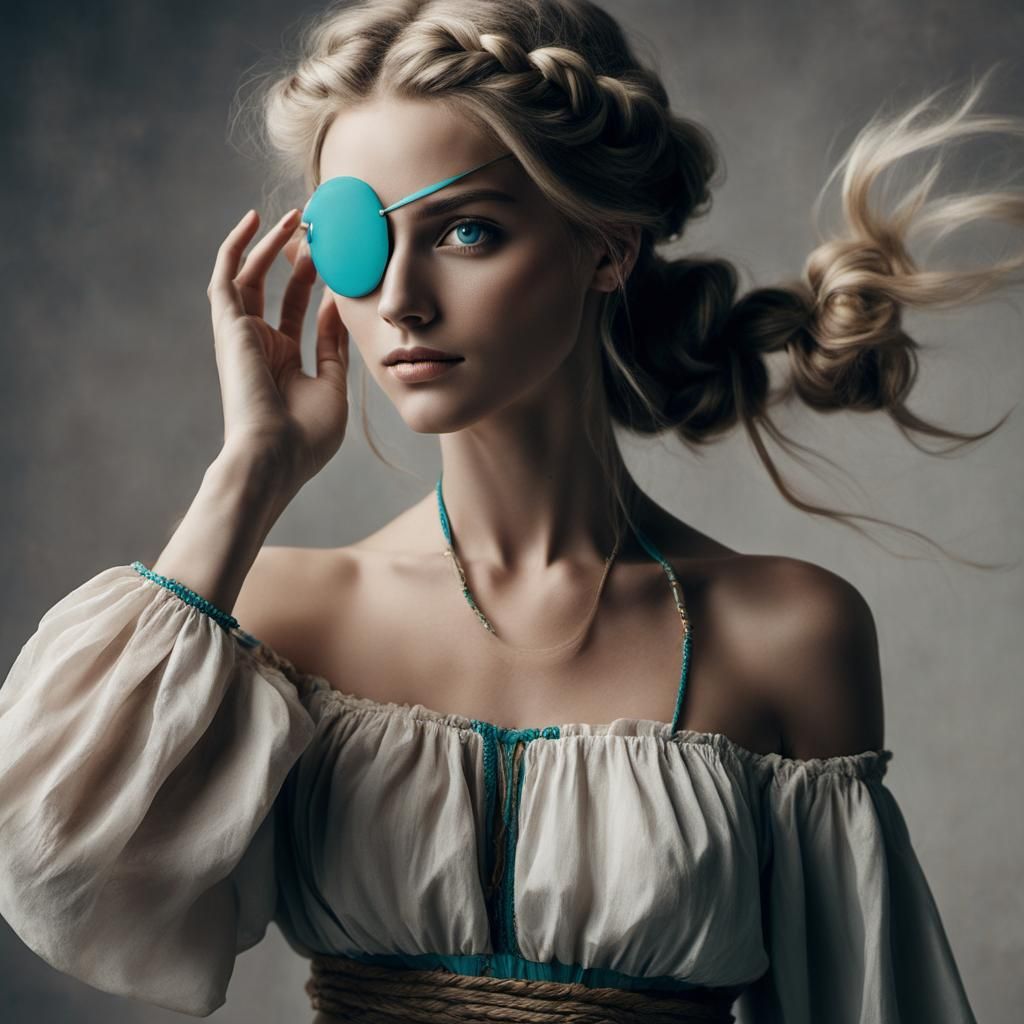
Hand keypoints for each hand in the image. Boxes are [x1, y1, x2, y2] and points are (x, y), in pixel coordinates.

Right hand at [206, 207, 350, 485]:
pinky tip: (255, 220)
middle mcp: (262, 347)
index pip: (300, 314)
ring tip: (295, 218)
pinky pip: (225, 276)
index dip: (318, 287)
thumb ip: (334, 346)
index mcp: (286, 365)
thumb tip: (337, 306)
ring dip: (271, 246)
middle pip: (277, 291)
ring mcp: (243, 336)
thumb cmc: (305, 437)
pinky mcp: (228, 326)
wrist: (274, 456)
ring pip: (252, 278)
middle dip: (297, 260)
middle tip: (318, 232)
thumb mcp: (333, 386)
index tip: (339, 261)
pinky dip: (236, 247)